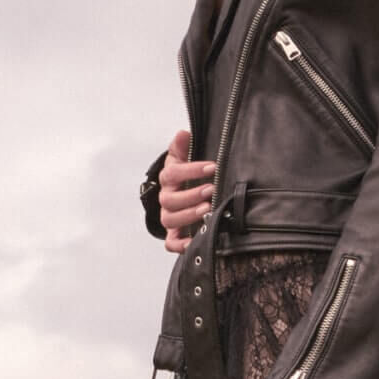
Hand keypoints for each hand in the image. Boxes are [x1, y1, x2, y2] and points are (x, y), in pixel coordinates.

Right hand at [159, 128, 217, 252]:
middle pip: (170, 200)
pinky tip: (194, 241)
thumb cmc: (186, 174)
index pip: (173, 174)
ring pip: (171, 220)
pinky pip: (171, 243)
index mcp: (168, 179)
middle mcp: (166, 199)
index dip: (191, 170)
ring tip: (207, 209)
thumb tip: (183, 133)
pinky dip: (180, 244)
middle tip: (211, 190)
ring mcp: (170, 217)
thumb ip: (182, 146)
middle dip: (191, 195)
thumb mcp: (183, 157)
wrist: (181, 191)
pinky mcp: (174, 234)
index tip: (211, 167)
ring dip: (189, 216)